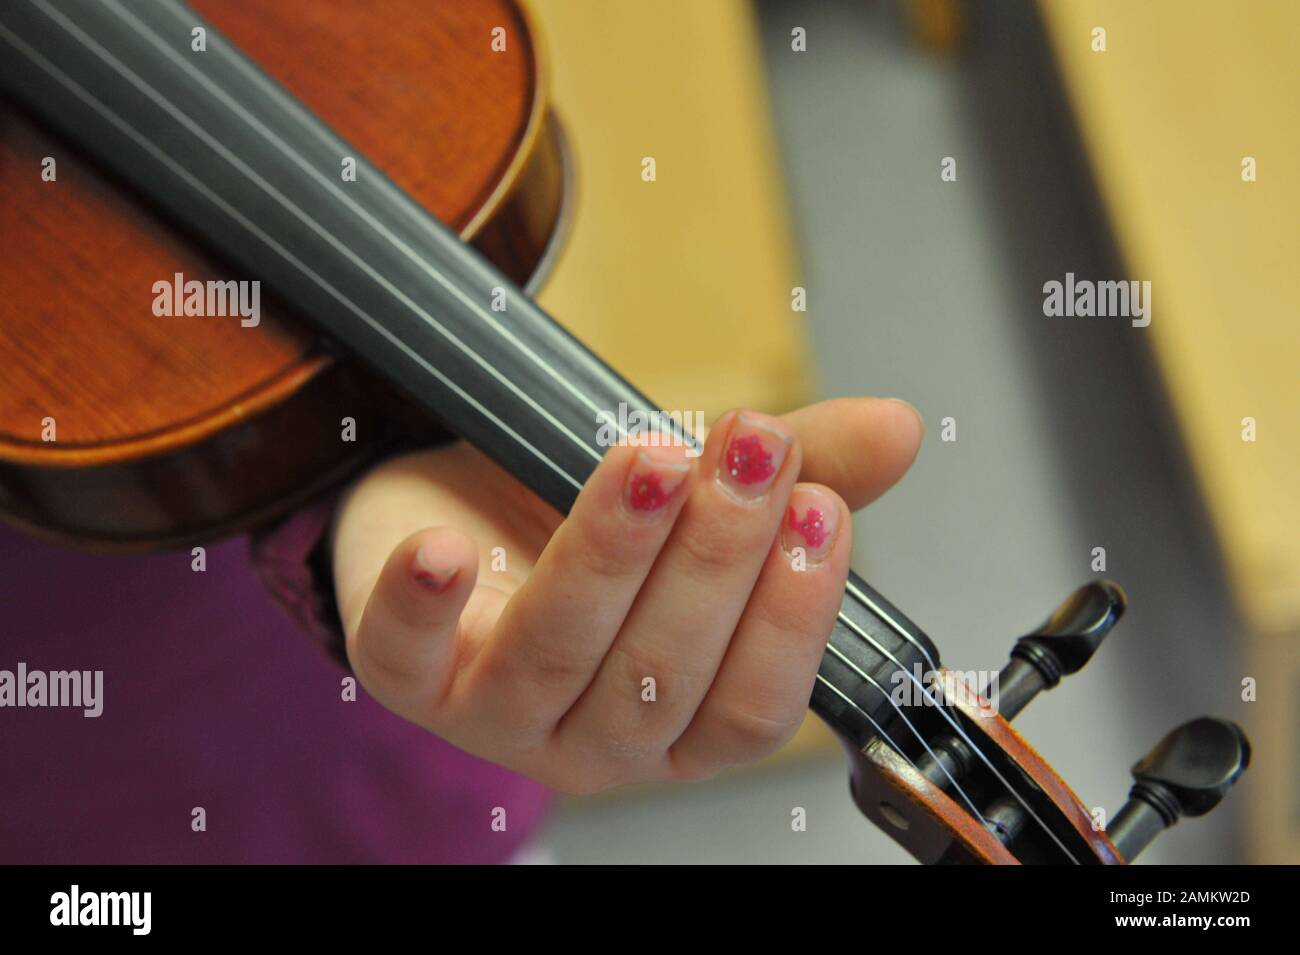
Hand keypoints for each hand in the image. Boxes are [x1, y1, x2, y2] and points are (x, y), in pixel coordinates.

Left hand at [331, 397, 922, 792]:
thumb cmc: (586, 525)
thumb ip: (800, 469)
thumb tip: (897, 429)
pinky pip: (405, 653)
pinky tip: (447, 553)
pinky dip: (423, 604)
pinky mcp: (404, 671)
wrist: (457, 510)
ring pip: (559, 652)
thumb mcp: (698, 500)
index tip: (822, 512)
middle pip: (661, 677)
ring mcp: (493, 711)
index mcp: (677, 719)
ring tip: (654, 461)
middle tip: (751, 452)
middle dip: (715, 558)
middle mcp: (592, 736)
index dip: (791, 618)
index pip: (750, 708)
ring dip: (611, 552)